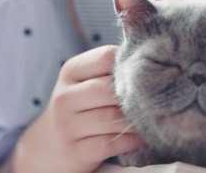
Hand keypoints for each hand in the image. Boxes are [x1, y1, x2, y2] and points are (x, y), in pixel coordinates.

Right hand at [4, 45, 139, 172]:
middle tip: (156, 98)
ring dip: (135, 120)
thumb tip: (151, 53)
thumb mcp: (87, 81)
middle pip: (109, 89)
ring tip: (152, 118)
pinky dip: (130, 141)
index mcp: (71, 71)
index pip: (105, 57)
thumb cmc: (82, 106)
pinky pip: (110, 144)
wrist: (49, 146)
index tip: (147, 71)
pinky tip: (140, 138)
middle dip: (134, 95)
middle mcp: (65, 97)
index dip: (129, 63)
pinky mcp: (75, 152)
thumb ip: (111, 67)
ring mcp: (66, 126)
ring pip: (111, 118)